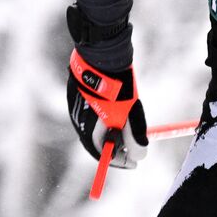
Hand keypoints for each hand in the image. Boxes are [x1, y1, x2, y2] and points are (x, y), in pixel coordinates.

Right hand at [67, 49, 148, 167]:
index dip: (120, 161)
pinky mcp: (78, 92)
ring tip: (128, 123)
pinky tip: (118, 106)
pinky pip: (93, 110)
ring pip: (97, 124)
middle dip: (118, 145)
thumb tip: (140, 155)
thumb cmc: (116, 86)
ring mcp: (77, 105)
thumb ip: (134, 138)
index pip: (102, 154)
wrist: (102, 54)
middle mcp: (78, 121)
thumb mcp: (131, 114)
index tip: (135, 162)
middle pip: (99, 141)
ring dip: (113, 128)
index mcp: (88, 130)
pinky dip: (107, 113)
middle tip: (134, 145)